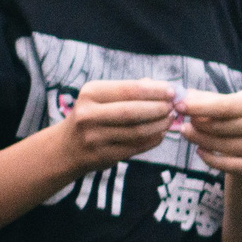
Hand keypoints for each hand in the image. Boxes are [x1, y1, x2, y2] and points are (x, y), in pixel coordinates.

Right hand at [52, 79, 188, 172]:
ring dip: (159, 125)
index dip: (154, 90)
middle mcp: (88, 114)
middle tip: (174, 107)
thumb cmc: (92, 116)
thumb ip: (129, 91)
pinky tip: (160, 134)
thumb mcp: (100, 98)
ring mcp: (94, 137)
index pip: (128, 90)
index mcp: (89, 94)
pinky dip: (153, 140)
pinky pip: (136, 147)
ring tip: (170, 120)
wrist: (66, 147)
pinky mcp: (102, 155)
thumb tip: (162, 86)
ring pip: (136, 131)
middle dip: (159, 108)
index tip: (172, 91)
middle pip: (133, 111)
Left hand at [181, 88, 241, 173]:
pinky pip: (231, 165)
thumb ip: (210, 99)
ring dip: (200, 140)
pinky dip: (211, 159)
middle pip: (223, 127)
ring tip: (186, 132)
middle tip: (183, 124)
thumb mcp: (234, 102)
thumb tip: (184, 95)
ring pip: (225, 146)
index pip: (228, 106)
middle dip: (198, 125)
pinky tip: (199, 150)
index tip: (179, 106)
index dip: (200, 107)